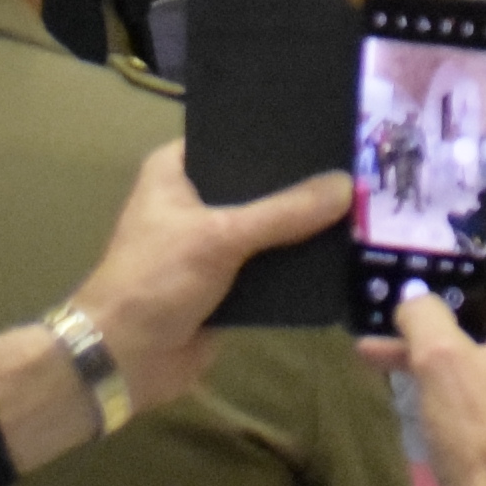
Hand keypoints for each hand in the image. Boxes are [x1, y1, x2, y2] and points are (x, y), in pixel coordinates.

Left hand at [51, 140, 353, 424]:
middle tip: (357, 167)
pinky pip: (268, 266)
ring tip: (359, 205)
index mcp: (175, 172)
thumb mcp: (221, 237)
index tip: (328, 126)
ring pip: (265, 227)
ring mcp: (209, 245)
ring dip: (300, 228)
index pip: (232, 138)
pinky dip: (294, 266)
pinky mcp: (225, 284)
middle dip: (298, 185)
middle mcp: (192, 201)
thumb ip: (284, 212)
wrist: (126, 359)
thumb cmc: (156, 280)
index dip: (275, 134)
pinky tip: (339, 254)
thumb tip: (347, 186)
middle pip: (255, 185)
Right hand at [379, 209, 485, 485]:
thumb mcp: (441, 364)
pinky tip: (386, 358)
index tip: (459, 211)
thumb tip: (411, 299)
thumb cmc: (480, 434)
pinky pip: (484, 363)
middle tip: (415, 251)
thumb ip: (423, 315)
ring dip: (442, 318)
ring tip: (386, 306)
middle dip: (459, 270)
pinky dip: (446, 357)